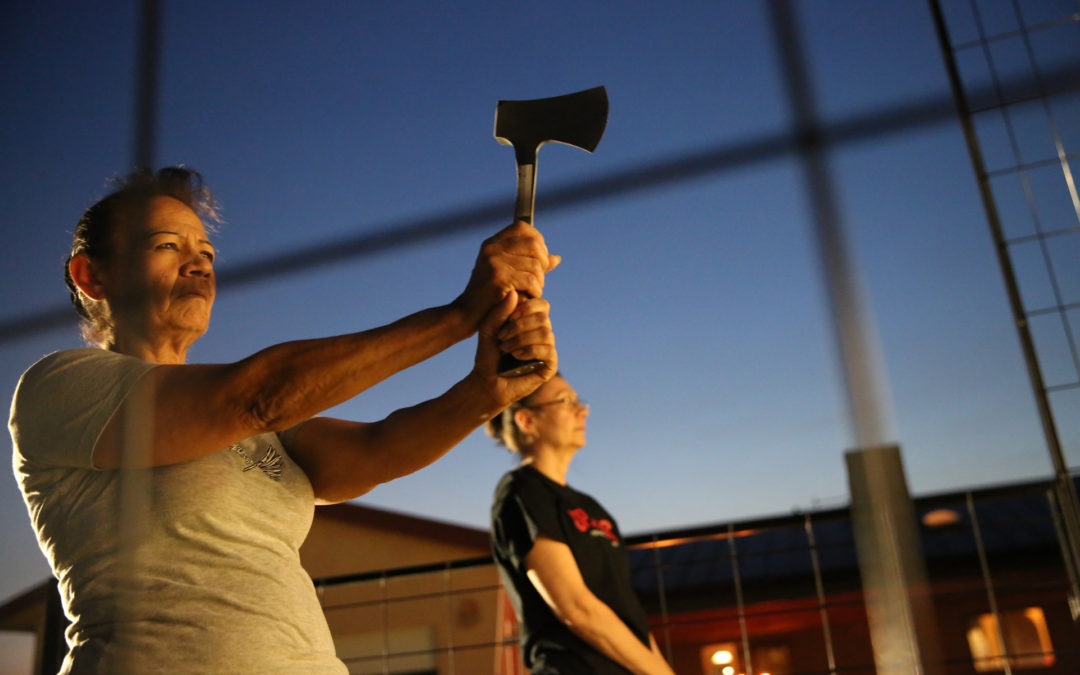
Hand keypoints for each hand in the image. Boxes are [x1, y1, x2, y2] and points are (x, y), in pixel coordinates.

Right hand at [454, 221, 560, 328]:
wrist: (467, 315)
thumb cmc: (489, 296)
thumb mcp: (508, 274)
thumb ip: (531, 264)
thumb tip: (556, 258)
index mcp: (492, 243)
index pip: (523, 227)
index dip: (537, 240)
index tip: (539, 258)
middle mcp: (492, 248)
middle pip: (533, 244)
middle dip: (542, 262)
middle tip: (539, 279)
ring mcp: (494, 262)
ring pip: (535, 265)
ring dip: (539, 281)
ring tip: (532, 291)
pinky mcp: (499, 278)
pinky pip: (531, 280)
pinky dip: (535, 291)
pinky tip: (528, 298)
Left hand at [472, 290, 556, 405]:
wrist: (487, 380)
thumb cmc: (488, 353)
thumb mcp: (489, 328)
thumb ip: (500, 311)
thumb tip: (515, 293)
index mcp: (531, 321)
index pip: (541, 304)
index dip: (527, 307)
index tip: (508, 317)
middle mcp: (543, 332)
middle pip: (543, 318)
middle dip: (519, 325)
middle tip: (501, 336)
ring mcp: (548, 348)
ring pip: (545, 333)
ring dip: (521, 339)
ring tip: (505, 348)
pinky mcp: (550, 364)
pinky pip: (548, 350)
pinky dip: (529, 350)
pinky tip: (516, 356)